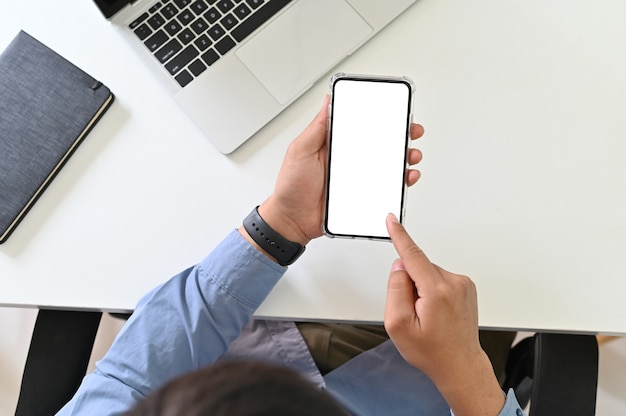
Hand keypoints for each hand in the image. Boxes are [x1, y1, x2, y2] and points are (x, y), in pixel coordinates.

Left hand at [258, 95, 424, 246]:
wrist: (292, 220)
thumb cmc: (291, 186)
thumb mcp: (300, 150)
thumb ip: (317, 127)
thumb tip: (328, 100)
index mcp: (335, 144)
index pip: (362, 125)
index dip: (379, 117)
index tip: (395, 110)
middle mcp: (349, 159)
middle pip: (381, 144)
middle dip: (400, 135)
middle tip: (411, 131)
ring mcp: (358, 178)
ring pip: (388, 165)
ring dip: (405, 158)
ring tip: (411, 155)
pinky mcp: (363, 195)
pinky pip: (386, 188)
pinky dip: (400, 183)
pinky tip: (406, 178)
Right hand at [384, 215, 504, 415]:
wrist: (460, 366)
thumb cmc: (432, 351)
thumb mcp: (398, 325)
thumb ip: (395, 290)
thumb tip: (400, 267)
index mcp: (437, 291)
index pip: (413, 255)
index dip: (399, 236)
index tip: (392, 220)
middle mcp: (454, 284)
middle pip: (417, 268)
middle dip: (408, 284)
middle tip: (413, 313)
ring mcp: (463, 285)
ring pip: (428, 274)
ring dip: (421, 289)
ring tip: (427, 316)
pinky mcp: (466, 288)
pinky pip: (438, 280)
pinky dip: (432, 292)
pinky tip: (436, 313)